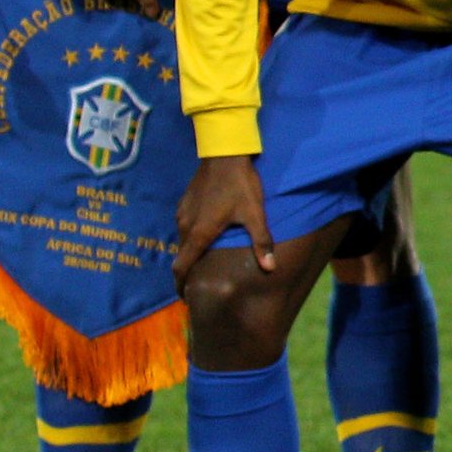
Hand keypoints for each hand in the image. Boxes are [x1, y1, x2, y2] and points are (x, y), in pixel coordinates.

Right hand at [175, 155, 274, 283]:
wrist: (224, 153)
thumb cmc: (240, 185)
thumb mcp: (254, 214)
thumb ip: (261, 242)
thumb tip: (270, 268)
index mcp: (198, 233)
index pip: (181, 267)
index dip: (181, 285)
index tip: (186, 297)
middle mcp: (184, 225)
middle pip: (182, 256)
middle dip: (188, 271)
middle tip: (200, 283)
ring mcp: (182, 213)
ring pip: (183, 241)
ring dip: (191, 253)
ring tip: (205, 262)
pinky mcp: (184, 202)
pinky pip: (184, 226)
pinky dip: (192, 237)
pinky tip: (207, 236)